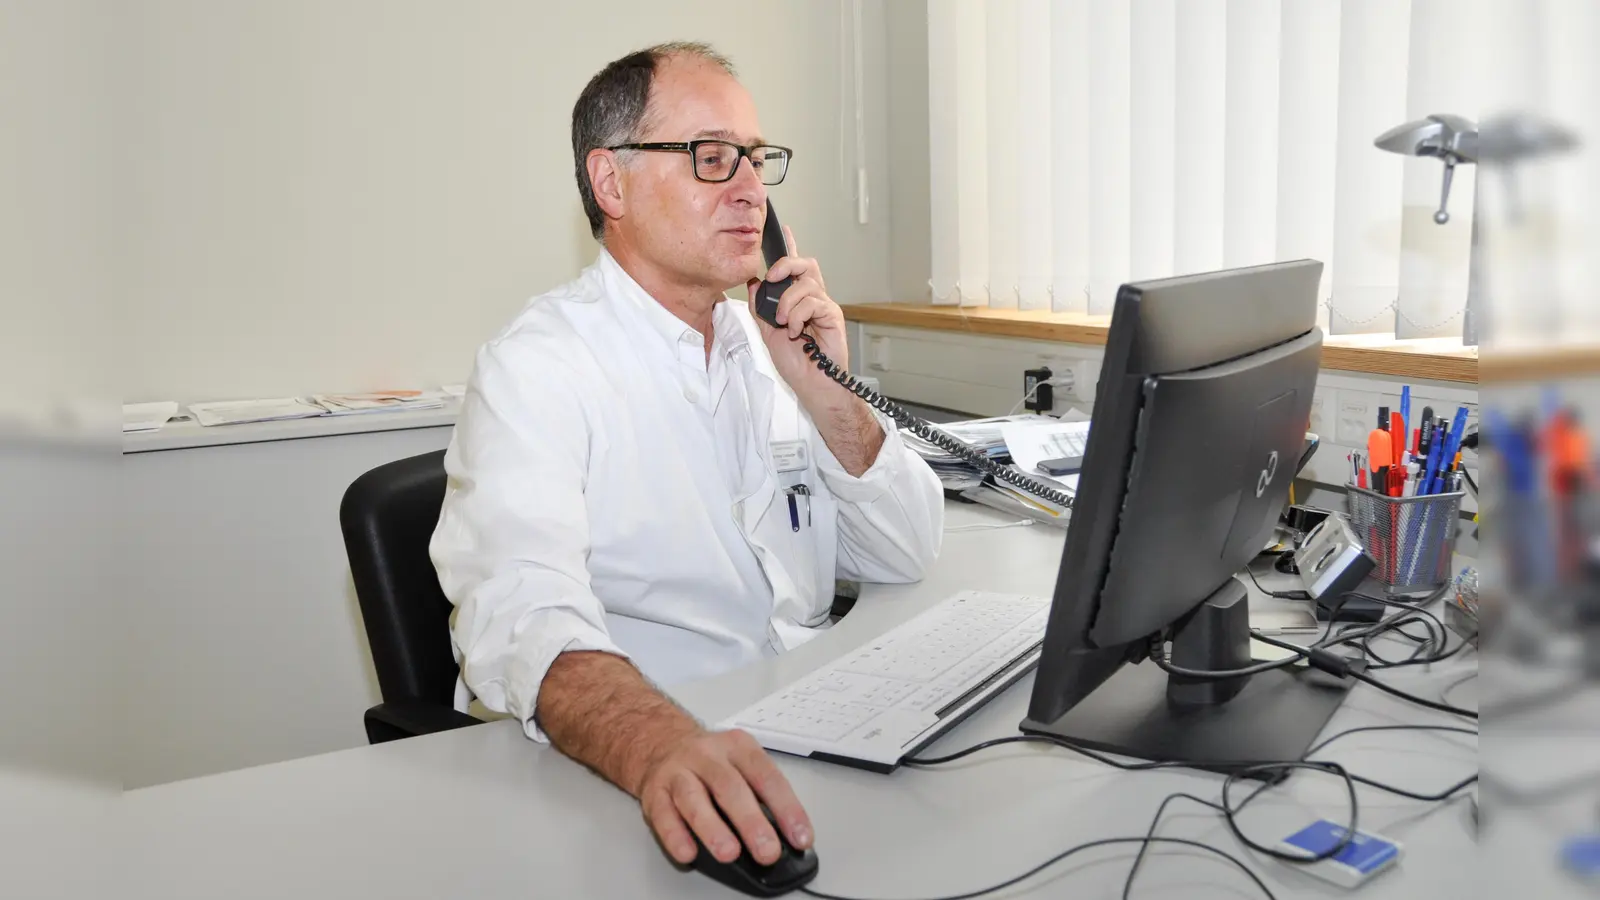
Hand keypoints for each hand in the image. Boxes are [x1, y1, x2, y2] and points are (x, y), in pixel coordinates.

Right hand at [635, 727, 812, 867]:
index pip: (767, 776)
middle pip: (730, 787)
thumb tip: (786, 837)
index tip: (801, 837)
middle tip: (767, 851)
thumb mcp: (740, 763)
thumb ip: (760, 795)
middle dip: (751, 822)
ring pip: (693, 799)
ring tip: (729, 853)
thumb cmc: (710, 762)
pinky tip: (688, 852)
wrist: (661, 742)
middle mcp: (707, 755)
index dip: (786, 808)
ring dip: (712, 828)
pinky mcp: (654, 791)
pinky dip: (675, 835)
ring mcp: (678, 771)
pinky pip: (663, 814)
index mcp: (738, 747)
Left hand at [746, 227, 854, 413]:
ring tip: (784, 323)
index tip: (784, 229)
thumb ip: (761, 308)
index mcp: (798, 301)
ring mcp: (824, 306)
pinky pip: (813, 301)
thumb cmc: (795, 363)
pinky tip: (796, 331)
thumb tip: (753, 282)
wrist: (812, 385)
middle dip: (786, 265)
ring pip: (806, 283)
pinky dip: (798, 315)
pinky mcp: (833, 316)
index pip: (795, 269)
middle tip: (772, 278)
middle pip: (806, 264)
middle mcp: (813, 299)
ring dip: (787, 302)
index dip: (791, 247)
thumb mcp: (768, 332)